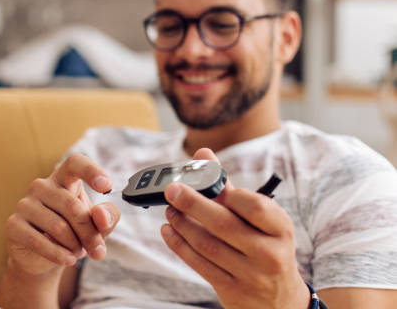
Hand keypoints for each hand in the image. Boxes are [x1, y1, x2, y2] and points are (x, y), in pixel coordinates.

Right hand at [5, 153, 120, 275]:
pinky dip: (58, 254)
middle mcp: (42, 186)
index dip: (91, 171)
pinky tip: (67, 259)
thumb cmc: (75, 233)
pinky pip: (38, 241)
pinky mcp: (14, 224)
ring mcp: (25, 204)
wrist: (45, 258)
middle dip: (89, 233)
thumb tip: (101, 216)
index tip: (106, 186)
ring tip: (77, 251)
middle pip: (72, 206)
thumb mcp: (98, 225)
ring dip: (74, 245)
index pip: (75, 163)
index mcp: (64, 178)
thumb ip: (107, 217)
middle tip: (98, 250)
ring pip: (58, 227)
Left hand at [160, 148, 309, 308]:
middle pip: (224, 224)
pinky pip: (199, 264)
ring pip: (207, 245)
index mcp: (281, 229)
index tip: (207, 183)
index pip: (254, 205)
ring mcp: (251, 275)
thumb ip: (230, 188)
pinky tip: (168, 231)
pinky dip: (179, 245)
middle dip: (192, 203)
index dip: (228, 192)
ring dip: (182, 224)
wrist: (280, 300)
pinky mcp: (233, 291)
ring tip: (169, 210)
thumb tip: (203, 154)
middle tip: (172, 190)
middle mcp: (270, 254)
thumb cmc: (266, 247)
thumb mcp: (261, 221)